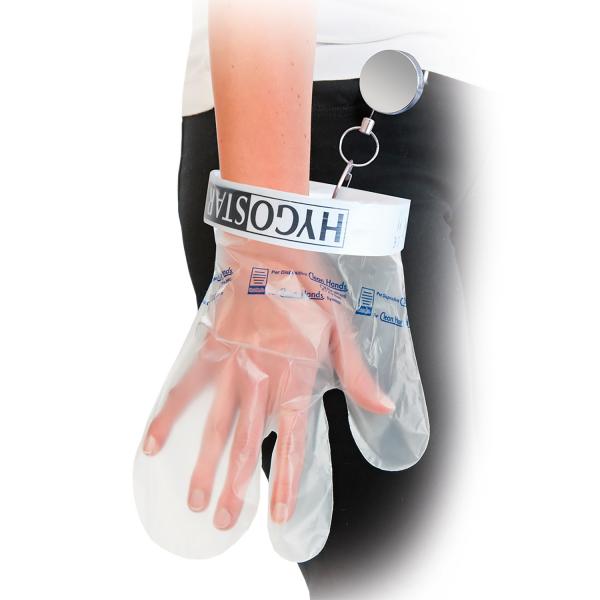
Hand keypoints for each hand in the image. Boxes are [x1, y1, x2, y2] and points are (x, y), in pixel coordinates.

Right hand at [142, 233, 394, 530]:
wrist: (270, 251)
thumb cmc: (308, 288)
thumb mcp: (341, 328)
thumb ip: (356, 373)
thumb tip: (381, 408)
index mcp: (295, 376)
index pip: (291, 439)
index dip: (283, 479)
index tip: (275, 514)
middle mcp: (260, 380)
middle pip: (246, 442)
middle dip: (235, 486)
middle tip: (223, 521)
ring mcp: (231, 367)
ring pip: (215, 425)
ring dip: (203, 464)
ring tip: (193, 498)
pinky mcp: (210, 351)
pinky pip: (186, 387)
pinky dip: (168, 414)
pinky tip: (153, 442)